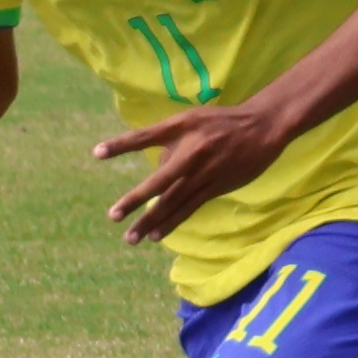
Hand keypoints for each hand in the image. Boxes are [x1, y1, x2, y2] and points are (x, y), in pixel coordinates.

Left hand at [98, 99, 302, 244]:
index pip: (144, 137)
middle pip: (158, 180)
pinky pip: (189, 208)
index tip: (96, 153)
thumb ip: (170, 140)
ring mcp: (203, 172)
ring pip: (173, 201)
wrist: (261, 127)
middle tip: (113, 215)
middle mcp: (191, 151)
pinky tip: (156, 235)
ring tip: (131, 237)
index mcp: (180, 128)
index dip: (120, 144)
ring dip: (150, 220)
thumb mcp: (192, 120)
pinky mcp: (215, 187)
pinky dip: (172, 222)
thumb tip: (156, 169)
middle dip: (135, 200)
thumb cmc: (221, 122)